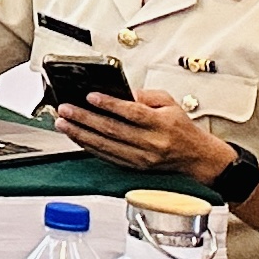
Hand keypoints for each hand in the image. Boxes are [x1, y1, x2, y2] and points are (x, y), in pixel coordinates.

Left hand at [53, 88, 234, 182]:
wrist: (195, 156)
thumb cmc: (181, 127)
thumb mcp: (169, 103)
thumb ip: (146, 95)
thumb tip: (121, 91)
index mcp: (162, 124)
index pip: (132, 113)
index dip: (110, 104)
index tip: (90, 96)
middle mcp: (152, 142)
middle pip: (113, 129)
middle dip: (85, 118)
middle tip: (66, 109)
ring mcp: (142, 157)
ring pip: (106, 145)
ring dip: (80, 133)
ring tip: (63, 122)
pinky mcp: (134, 167)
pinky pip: (107, 156)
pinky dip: (88, 146)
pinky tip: (76, 136)